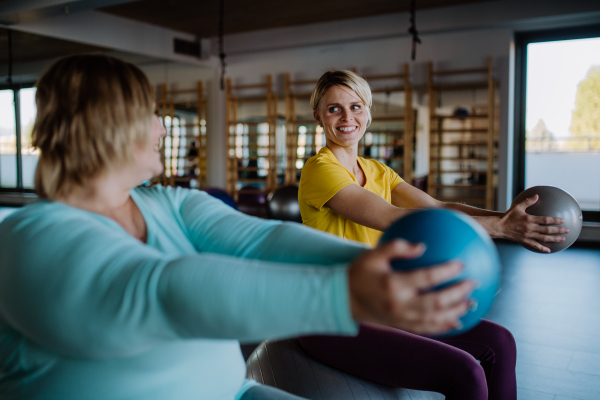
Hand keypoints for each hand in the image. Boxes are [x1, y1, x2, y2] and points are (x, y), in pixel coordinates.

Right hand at [348, 239, 474, 335]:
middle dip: (458, 294)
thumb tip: (422, 245)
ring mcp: (401, 318)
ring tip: (472, 303)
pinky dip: (443, 326)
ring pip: (434, 319)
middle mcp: (399, 304)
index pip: (426, 278)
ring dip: (456, 312)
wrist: (344, 299)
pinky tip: (457, 321)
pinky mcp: (401, 326)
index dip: (446, 272)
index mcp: (393, 284)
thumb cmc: (359, 272)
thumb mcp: (373, 255)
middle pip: (436, 302)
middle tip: (473, 284)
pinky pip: (426, 329)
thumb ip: (396, 247)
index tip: (461, 264)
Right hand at [497, 195, 568, 252]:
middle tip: (567, 230)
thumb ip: (528, 201)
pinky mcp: (524, 241)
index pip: (545, 220)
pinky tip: (549, 250)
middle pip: (547, 230)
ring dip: (554, 239)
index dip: (555, 220)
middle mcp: (530, 228)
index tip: (562, 221)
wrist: (499, 227)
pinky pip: (535, 245)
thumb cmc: (508, 216)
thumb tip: (537, 195)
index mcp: (529, 219)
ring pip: (544, 238)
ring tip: (562, 239)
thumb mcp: (517, 207)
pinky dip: (542, 248)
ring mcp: (528, 235)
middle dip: (559, 230)